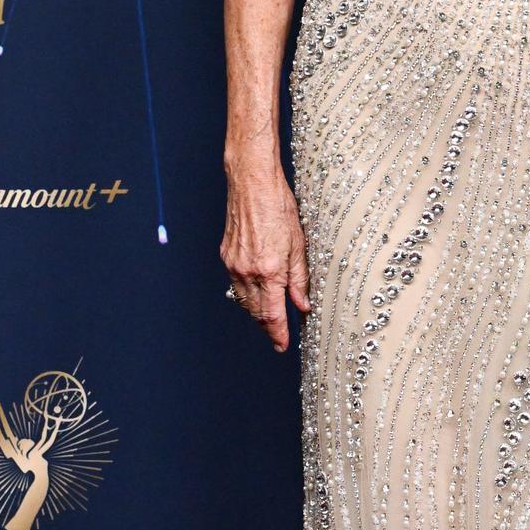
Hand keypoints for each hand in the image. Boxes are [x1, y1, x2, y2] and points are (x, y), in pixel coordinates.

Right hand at [221, 160, 309, 351]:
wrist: (252, 183)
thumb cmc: (278, 206)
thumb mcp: (298, 244)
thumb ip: (299, 279)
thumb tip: (302, 305)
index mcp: (269, 271)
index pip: (272, 315)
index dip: (278, 334)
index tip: (283, 345)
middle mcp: (248, 271)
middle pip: (256, 312)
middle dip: (268, 328)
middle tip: (278, 338)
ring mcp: (234, 264)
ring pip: (244, 300)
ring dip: (257, 313)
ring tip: (270, 320)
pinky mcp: (226, 255)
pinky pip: (236, 284)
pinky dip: (247, 295)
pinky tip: (257, 294)